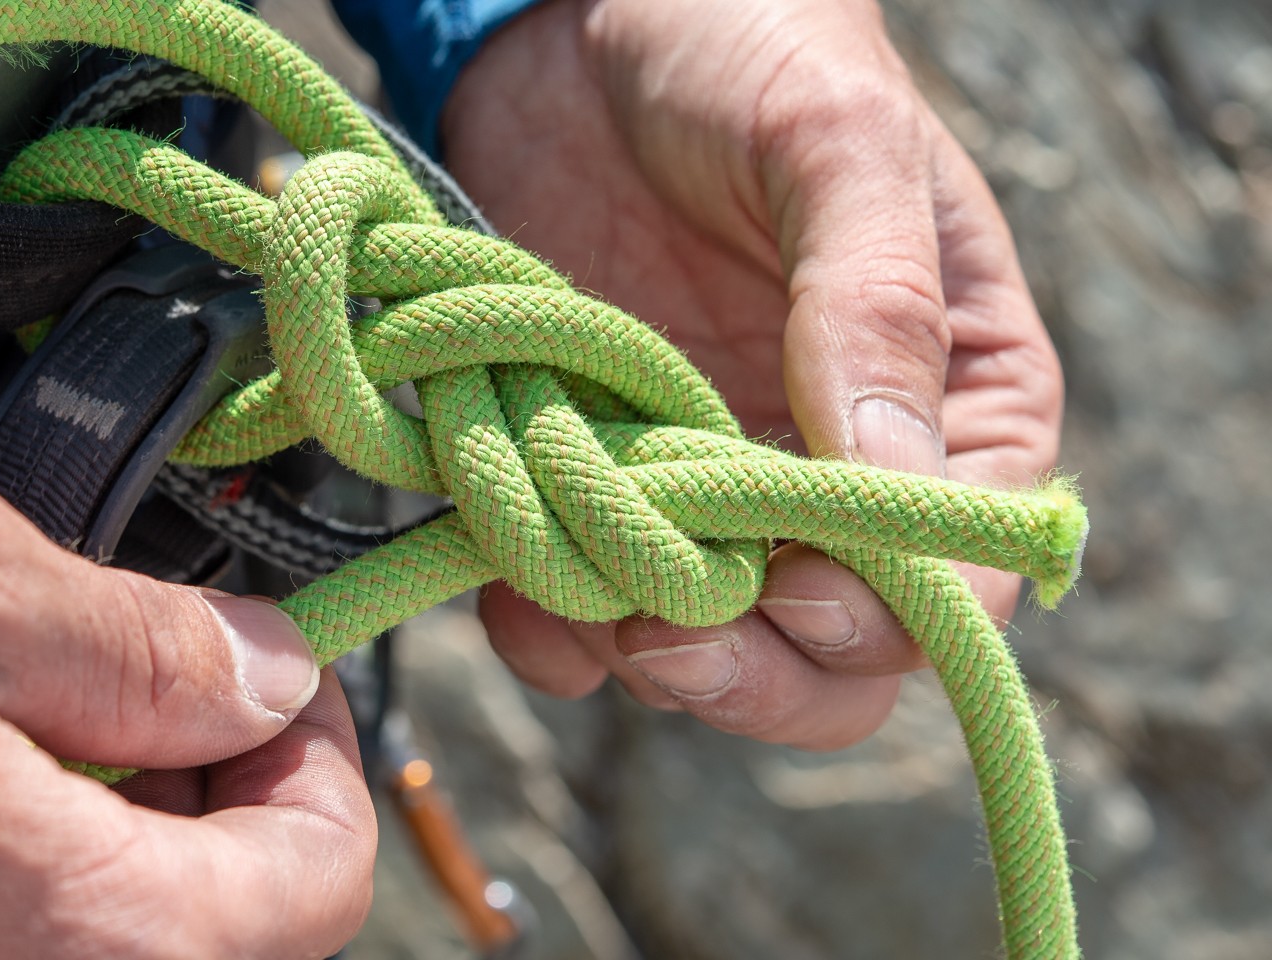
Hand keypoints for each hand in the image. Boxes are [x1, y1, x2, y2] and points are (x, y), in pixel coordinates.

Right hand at [0, 467, 371, 959]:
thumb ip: (146, 640)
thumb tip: (269, 672)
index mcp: (92, 935)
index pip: (321, 879)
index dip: (318, 758)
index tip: (266, 677)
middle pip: (232, 930)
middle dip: (220, 795)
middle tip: (151, 680)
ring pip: (123, 946)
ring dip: (126, 835)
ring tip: (39, 717)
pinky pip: (16, 956)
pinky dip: (32, 877)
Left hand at [442, 0, 1062, 747]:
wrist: (574, 24)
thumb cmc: (743, 49)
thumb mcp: (835, 146)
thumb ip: (874, 302)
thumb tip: (896, 482)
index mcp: (952, 401)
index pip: (959, 574)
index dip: (889, 615)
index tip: (798, 595)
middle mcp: (832, 467)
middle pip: (833, 656)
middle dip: (756, 673)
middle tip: (668, 634)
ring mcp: (708, 484)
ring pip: (706, 652)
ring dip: (641, 654)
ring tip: (579, 586)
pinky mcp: (597, 476)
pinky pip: (580, 606)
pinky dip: (548, 624)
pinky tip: (511, 583)